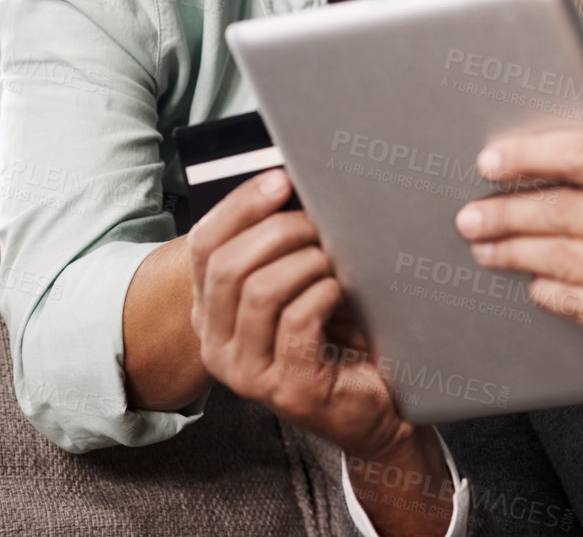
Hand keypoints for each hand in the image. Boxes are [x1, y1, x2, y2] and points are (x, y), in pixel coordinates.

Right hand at [188, 170, 453, 535]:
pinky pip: (296, 321)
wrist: (379, 404)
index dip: (240, 205)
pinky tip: (341, 290)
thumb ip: (278, 243)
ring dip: (306, 261)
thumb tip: (286, 178)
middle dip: (279, 231)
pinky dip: (323, 293)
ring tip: (336, 259)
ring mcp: (247, 374)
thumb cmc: (338, 335)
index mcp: (208, 312)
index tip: (281, 179)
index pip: (203, 245)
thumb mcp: (297, 282)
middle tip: (321, 223)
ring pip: (260, 290)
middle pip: (228, 264)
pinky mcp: (288, 389)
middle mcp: (216, 345)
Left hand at [456, 80, 582, 396]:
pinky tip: (532, 278)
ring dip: (510, 251)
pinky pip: (574, 302)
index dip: (529, 157)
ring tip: (483, 244)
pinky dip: (546, 288)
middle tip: (470, 213)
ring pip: (558, 260)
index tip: (491, 160)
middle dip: (504, 212)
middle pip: (560, 213)